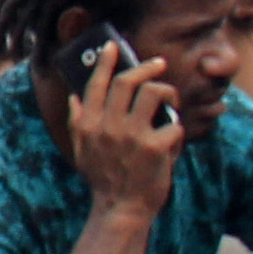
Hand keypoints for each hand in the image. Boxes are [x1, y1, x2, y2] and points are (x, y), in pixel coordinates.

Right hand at [70, 45, 183, 214]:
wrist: (121, 207)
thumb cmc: (104, 178)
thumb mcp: (82, 149)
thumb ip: (77, 121)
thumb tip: (75, 97)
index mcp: (87, 123)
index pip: (96, 84)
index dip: (105, 62)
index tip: (113, 46)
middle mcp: (106, 125)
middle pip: (126, 82)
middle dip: (146, 68)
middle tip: (158, 64)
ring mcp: (130, 135)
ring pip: (153, 93)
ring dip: (167, 93)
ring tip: (171, 101)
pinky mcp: (154, 147)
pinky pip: (173, 126)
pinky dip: (177, 132)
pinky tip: (173, 143)